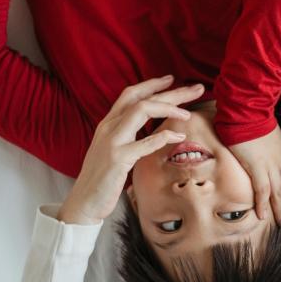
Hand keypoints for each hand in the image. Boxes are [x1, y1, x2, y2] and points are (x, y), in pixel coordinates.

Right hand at [58, 76, 204, 224]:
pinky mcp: (118, 159)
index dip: (152, 85)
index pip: (130, 94)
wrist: (84, 201)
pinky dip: (163, 136)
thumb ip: (129, 137)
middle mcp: (109, 127)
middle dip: (171, 92)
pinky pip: (143, 143)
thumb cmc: (103, 179)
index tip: (172, 79)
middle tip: (196, 88)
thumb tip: (151, 132)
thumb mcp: (114, 151)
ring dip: (168, 108)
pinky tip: (179, 135)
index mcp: (108, 124)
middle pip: (142, 99)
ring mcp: (112, 142)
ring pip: (141, 111)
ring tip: (188, 112)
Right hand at [228, 126, 280, 225]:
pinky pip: (262, 190)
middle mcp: (280, 162)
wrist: (247, 111)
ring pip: (277, 193)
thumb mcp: (269, 135)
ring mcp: (269, 165)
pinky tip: (262, 216)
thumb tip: (264, 154)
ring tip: (280, 223)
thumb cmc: (254, 120)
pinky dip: (262, 204)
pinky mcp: (256, 166)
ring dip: (278, 210)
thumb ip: (270, 148)